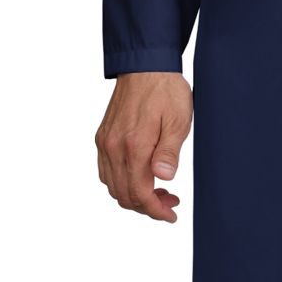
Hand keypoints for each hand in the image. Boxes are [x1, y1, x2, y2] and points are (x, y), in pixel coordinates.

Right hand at [95, 71, 192, 221]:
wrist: (145, 66)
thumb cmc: (166, 90)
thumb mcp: (178, 120)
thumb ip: (169, 151)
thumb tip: (163, 178)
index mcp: (134, 145)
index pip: (139, 193)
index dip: (156, 210)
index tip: (171, 214)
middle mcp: (114, 146)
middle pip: (123, 195)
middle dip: (146, 207)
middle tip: (169, 202)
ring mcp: (105, 142)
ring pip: (112, 186)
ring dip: (133, 196)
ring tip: (158, 191)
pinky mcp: (102, 137)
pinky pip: (105, 171)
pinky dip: (120, 182)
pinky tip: (139, 176)